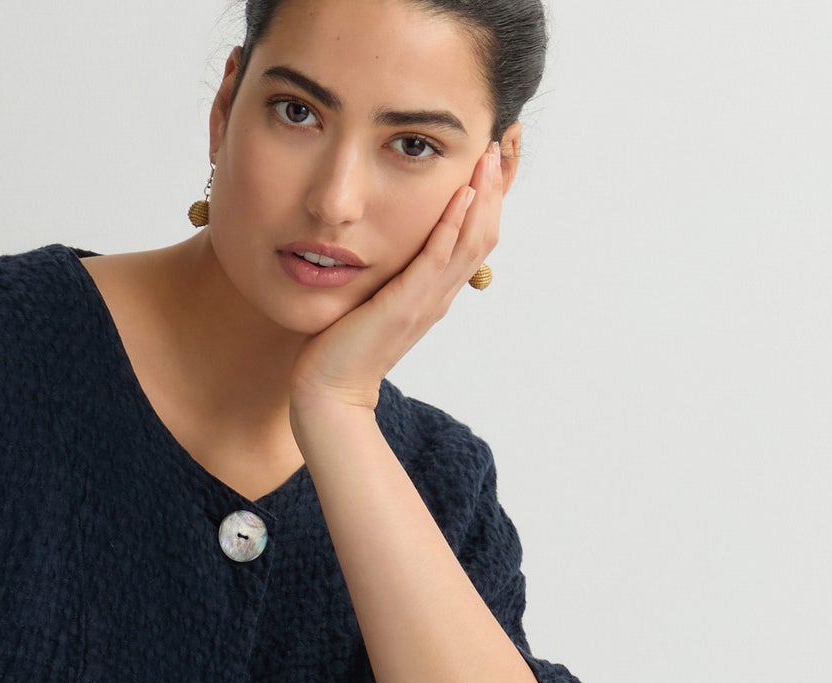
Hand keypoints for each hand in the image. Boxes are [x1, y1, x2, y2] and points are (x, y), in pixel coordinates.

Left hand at [288, 139, 504, 418]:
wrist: (330, 391)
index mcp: (435, 291)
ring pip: (471, 242)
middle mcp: (439, 294)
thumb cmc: (344, 346)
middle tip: (501, 142)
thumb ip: (392, 272)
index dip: (489, 198)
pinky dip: (453, 224)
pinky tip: (461, 193)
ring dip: (484, 196)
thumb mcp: (376, 298)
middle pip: (484, 234)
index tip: (492, 157)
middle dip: (496, 187)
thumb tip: (390, 242)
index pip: (475, 238)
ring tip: (489, 155)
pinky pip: (438, 258)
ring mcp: (427, 301)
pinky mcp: (407, 305)